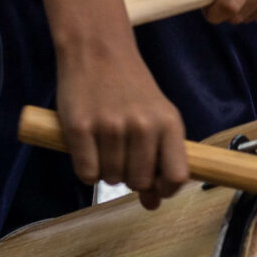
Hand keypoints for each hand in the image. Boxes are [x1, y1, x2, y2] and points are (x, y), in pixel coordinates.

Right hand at [54, 43, 191, 206]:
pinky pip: (86, 174)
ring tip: (104, 143)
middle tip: (122, 155)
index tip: (155, 187)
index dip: (166, 189)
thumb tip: (153, 204)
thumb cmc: (130, 88)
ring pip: (110, 179)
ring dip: (106, 170)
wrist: (98, 51)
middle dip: (129, 177)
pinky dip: (85, 168)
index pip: (177, 176)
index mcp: (168, 123)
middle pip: (139, 182)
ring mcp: (110, 127)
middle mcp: (142, 126)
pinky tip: (87, 147)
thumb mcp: (155, 117)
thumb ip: (159, 159)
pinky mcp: (80, 128)